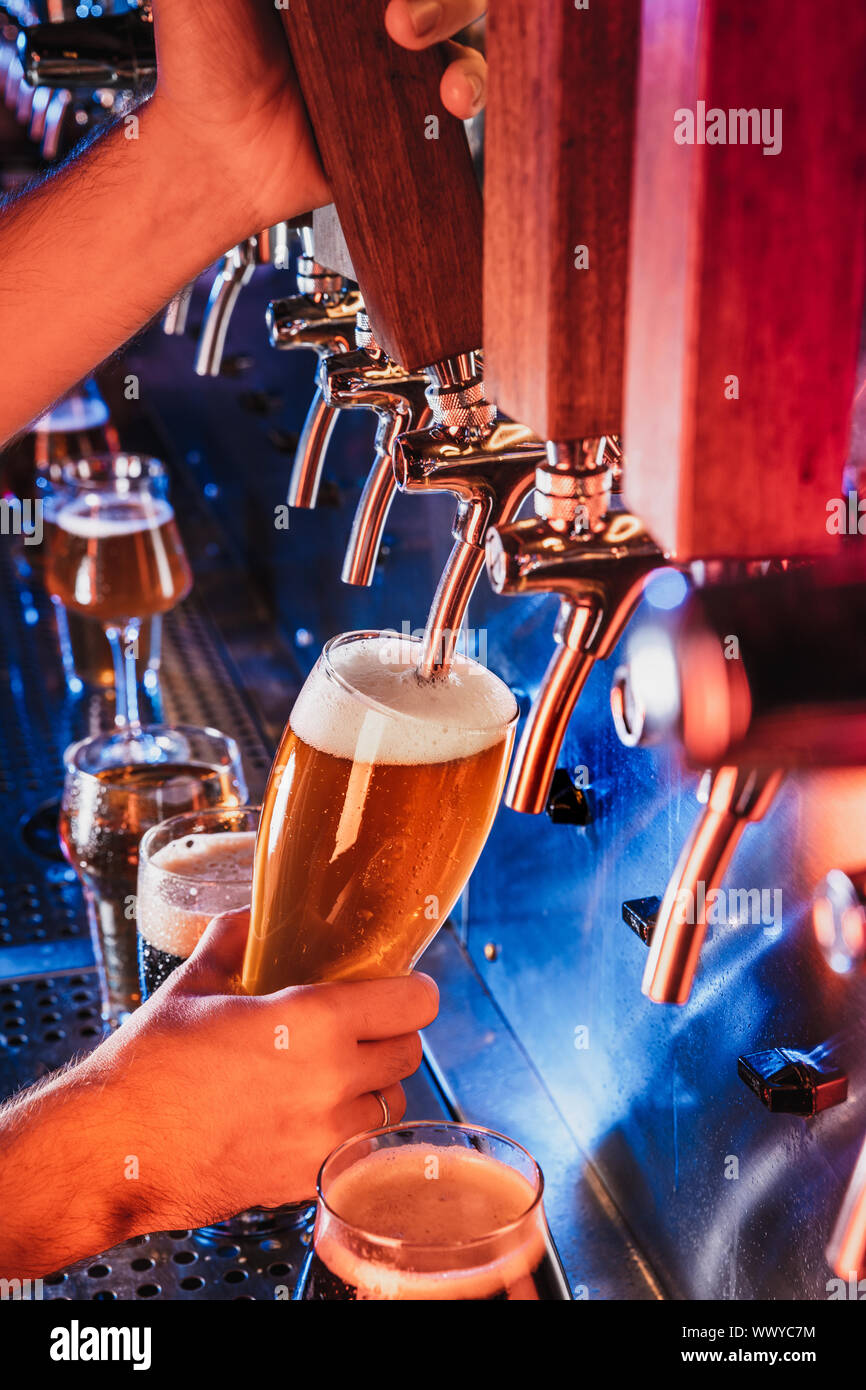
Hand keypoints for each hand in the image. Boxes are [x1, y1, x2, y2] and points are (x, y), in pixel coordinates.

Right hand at [94, 909, 438, 1226]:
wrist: (113, 1149)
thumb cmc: (149, 1064)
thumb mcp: (194, 982)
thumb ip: (234, 939)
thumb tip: (251, 915)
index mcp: (315, 1020)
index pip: (416, 1003)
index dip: (411, 990)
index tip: (397, 986)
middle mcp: (333, 1080)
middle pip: (409, 1051)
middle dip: (390, 1034)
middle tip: (360, 1026)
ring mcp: (324, 1137)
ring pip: (390, 1102)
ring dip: (373, 1085)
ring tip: (333, 1073)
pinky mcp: (309, 1179)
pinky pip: (357, 1147)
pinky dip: (346, 1130)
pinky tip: (308, 1115)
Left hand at [148, 0, 486, 236]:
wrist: (219, 159)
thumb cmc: (203, 60)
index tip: (381, 1)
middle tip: (391, 11)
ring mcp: (402, 43)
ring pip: (467, 4)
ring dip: (452, 8)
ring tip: (407, 33)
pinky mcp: (415, 103)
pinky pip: (468, 80)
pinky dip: (471, 80)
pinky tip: (451, 93)